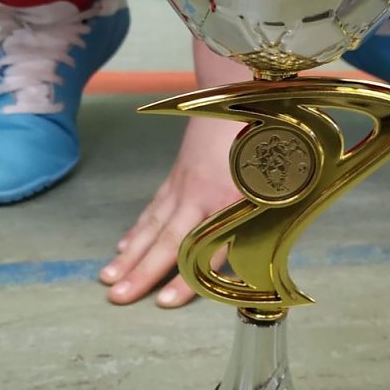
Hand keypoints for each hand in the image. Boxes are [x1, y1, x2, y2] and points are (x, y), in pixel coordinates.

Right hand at [100, 41, 250, 307]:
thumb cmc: (267, 135)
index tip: (165, 302)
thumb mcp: (281, 177)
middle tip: (116, 297)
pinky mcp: (177, 176)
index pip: (206, 249)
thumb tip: (267, 255)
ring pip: (152, 226)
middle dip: (141, 272)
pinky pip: (153, 208)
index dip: (187, 277)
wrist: (236, 88)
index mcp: (229, 199)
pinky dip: (136, 230)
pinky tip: (123, 247)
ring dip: (130, 255)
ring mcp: (183, 185)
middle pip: (167, 240)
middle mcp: (200, 195)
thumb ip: (269, 215)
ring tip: (107, 278)